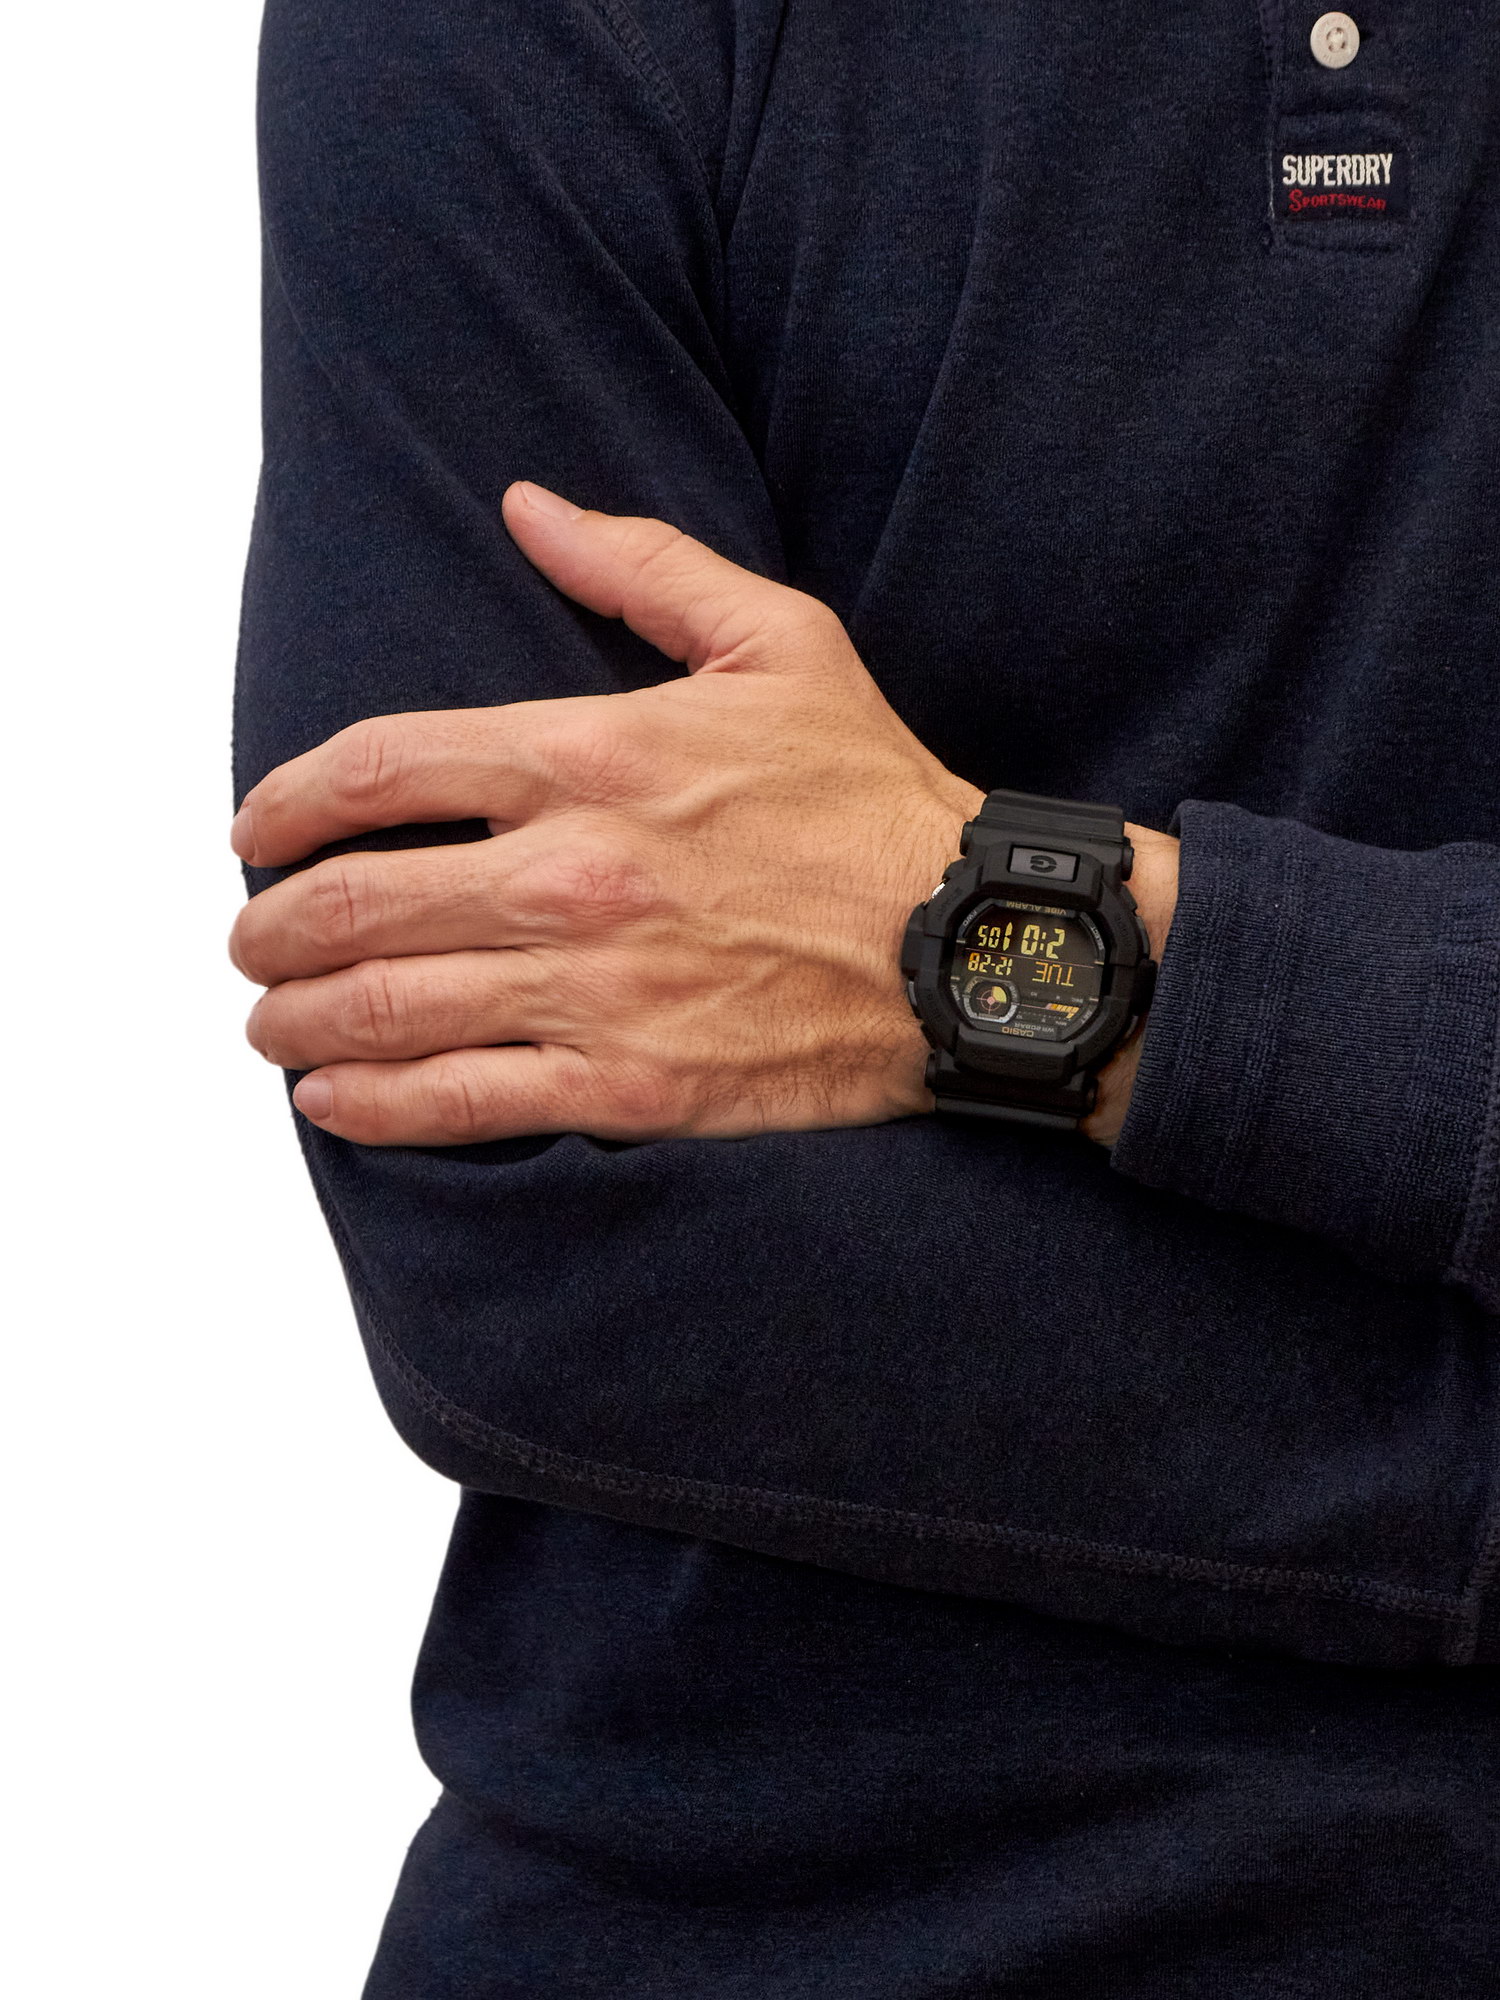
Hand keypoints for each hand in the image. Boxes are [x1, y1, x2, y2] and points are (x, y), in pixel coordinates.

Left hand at [230, 482, 985, 1145]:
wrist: (974, 945)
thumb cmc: (874, 795)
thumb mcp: (778, 643)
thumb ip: (642, 566)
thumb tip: (527, 504)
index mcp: (594, 755)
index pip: (381, 768)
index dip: (287, 803)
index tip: (254, 831)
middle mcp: (574, 872)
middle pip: (358, 901)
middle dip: (271, 926)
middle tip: (248, 939)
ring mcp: (598, 986)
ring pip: (389, 1008)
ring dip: (298, 1018)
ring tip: (268, 1021)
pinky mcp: (633, 1082)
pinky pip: (463, 1102)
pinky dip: (374, 1105)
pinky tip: (331, 1099)